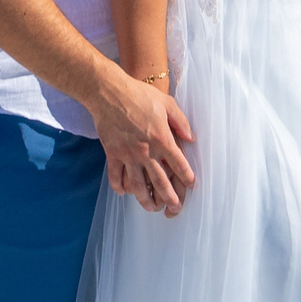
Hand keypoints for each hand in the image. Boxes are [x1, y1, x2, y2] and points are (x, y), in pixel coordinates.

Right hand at [91, 74, 195, 215]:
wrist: (109, 93)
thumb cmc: (139, 95)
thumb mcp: (167, 103)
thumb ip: (180, 122)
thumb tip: (191, 138)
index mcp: (162, 139)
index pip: (179, 164)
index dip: (187, 176)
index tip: (191, 185)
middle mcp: (146, 152)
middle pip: (160, 181)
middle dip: (169, 197)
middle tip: (175, 208)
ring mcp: (127, 155)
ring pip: (137, 185)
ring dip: (145, 200)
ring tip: (152, 208)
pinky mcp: (112, 154)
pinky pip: (115, 176)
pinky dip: (119, 187)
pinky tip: (124, 194)